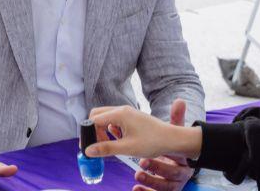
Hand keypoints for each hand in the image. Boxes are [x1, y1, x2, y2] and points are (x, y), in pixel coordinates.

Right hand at [87, 100, 201, 161]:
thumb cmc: (152, 142)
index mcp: (120, 114)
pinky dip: (111, 129)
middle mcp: (122, 110)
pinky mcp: (131, 117)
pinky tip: (118, 141)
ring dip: (102, 130)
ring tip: (109, 145)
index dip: (89, 134)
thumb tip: (88, 150)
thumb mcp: (127, 148)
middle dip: (94, 130)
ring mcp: (127, 112)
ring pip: (105, 117)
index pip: (93, 120)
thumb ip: (106, 148)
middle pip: (97, 114)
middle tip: (99, 145)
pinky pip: (114, 119)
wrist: (171, 139)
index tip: (91, 148)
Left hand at [133, 100, 194, 190]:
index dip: (167, 156)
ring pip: (165, 186)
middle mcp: (181, 172)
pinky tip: (135, 189)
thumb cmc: (172, 147)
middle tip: (142, 162)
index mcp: (184, 158)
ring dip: (150, 180)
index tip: (153, 152)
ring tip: (137, 175)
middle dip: (157, 168)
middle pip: (173, 173)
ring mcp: (174, 184)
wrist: (180, 164)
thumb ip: (175, 120)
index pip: (180, 159)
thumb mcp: (174, 133)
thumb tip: (180, 100)